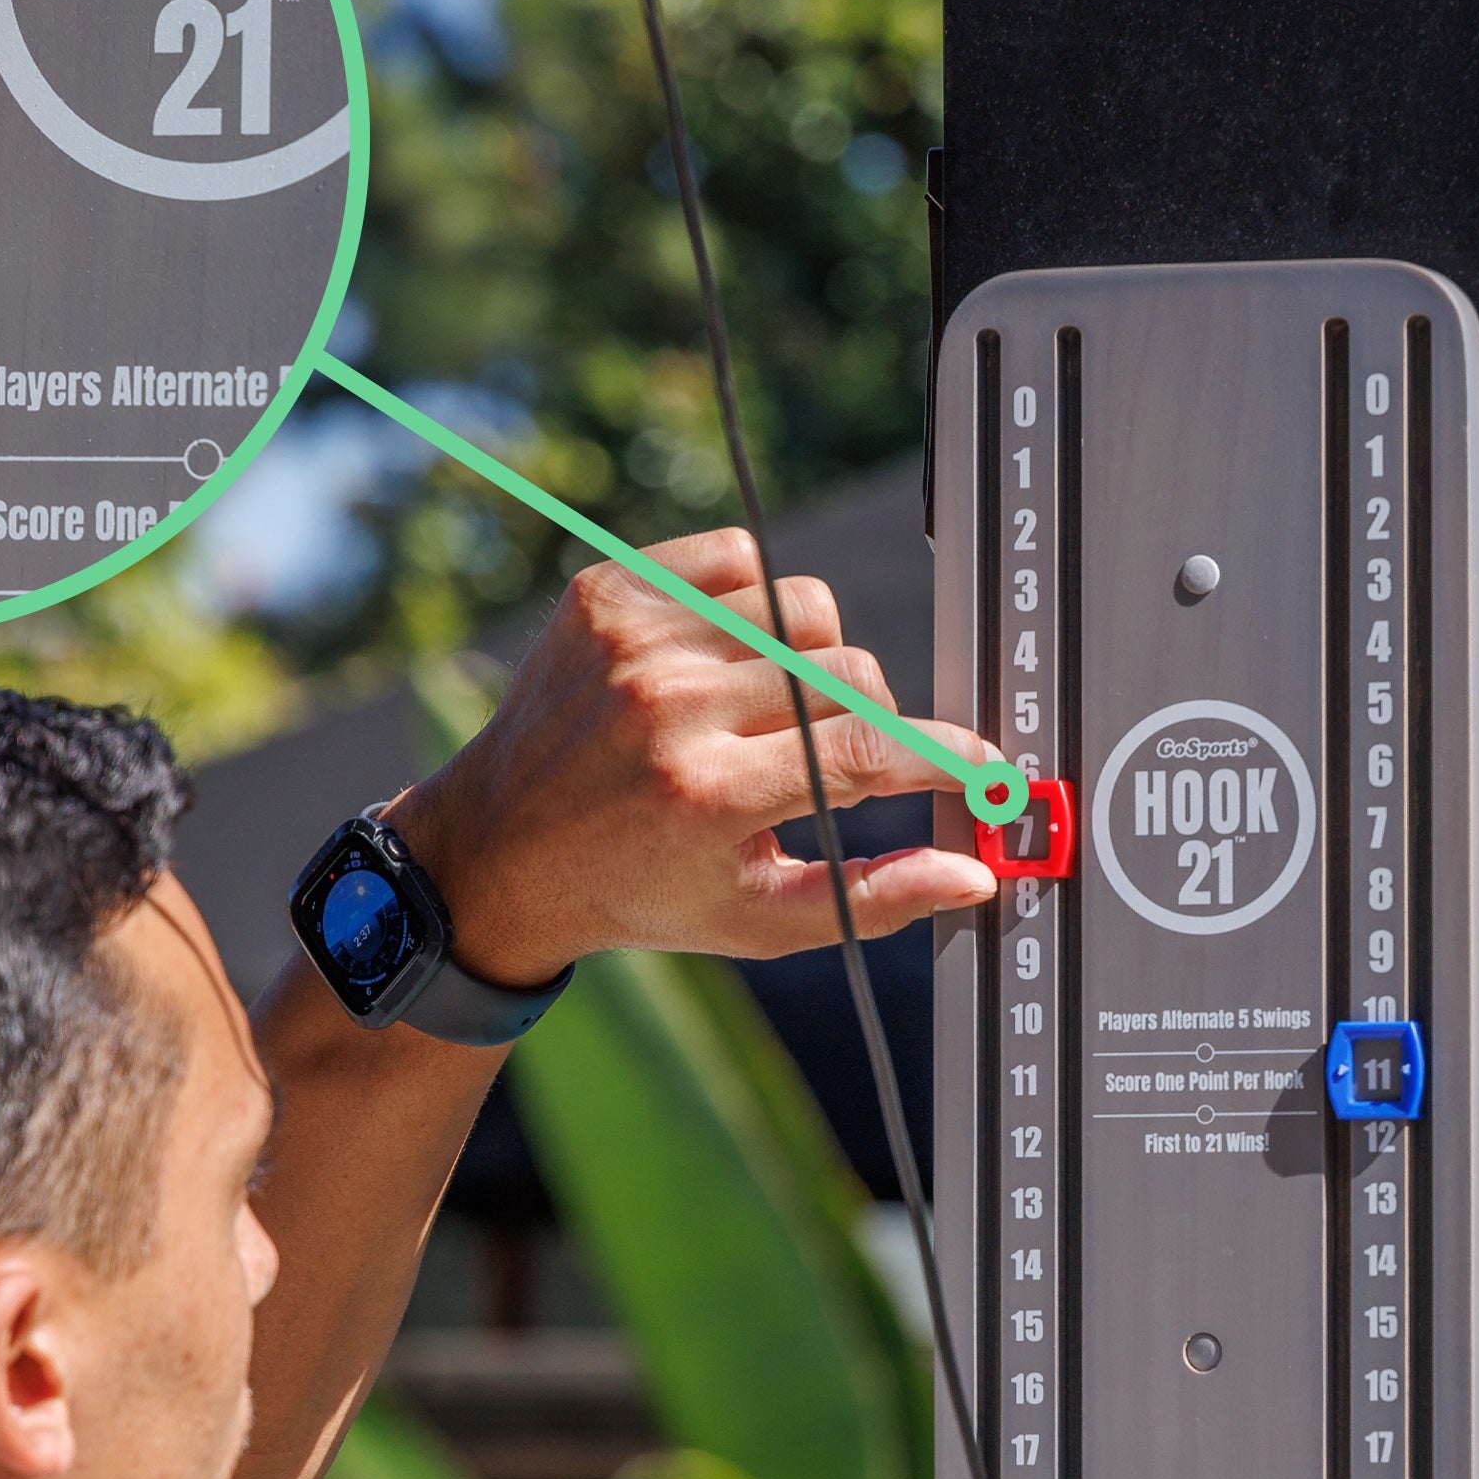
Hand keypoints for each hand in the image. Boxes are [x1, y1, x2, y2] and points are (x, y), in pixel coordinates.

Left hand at [387, 527, 1000, 982]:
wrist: (498, 852)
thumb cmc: (640, 891)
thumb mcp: (757, 921)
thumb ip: (873, 900)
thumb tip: (976, 873)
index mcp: (707, 795)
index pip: (869, 752)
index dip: (944, 758)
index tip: (980, 767)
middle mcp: (670, 707)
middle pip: (848, 673)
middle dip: (865, 720)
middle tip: (825, 761)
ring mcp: (635, 640)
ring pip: (802, 606)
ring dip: (809, 658)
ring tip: (767, 711)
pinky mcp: (609, 592)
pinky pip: (738, 557)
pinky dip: (751, 602)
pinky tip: (724, 660)